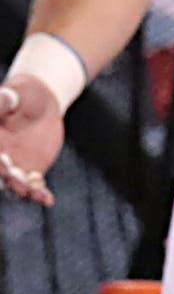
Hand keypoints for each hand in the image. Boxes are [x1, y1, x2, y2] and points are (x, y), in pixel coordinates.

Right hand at [0, 77, 65, 204]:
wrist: (42, 102)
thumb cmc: (22, 94)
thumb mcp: (13, 95)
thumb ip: (4, 102)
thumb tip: (6, 99)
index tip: (4, 162)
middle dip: (5, 178)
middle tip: (18, 181)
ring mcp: (13, 166)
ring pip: (13, 184)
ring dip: (21, 189)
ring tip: (32, 192)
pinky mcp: (31, 171)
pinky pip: (34, 186)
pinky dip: (39, 193)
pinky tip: (47, 199)